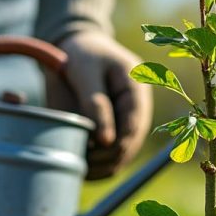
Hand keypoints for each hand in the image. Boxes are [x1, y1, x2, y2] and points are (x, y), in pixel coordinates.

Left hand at [47, 31, 151, 179]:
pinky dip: (99, 165)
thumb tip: (105, 140)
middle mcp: (137, 109)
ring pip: (123, 154)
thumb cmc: (82, 55)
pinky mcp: (116, 129)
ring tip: (80, 166)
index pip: (134, 124)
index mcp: (136, 89)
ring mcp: (128, 121)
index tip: (96, 153)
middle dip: (109, 158)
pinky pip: (112, 155)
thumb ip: (95, 103)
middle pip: (131, 144)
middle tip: (82, 163)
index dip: (118, 143)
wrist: (78, 48)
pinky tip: (82, 167)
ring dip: (104, 165)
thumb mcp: (85, 71)